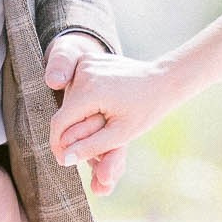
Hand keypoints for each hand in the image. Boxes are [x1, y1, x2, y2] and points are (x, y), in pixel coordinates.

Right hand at [46, 49, 179, 183]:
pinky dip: (83, 102)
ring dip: (77, 118)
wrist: (163, 79)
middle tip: (86, 149)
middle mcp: (83, 73)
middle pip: (64, 112)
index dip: (58, 145)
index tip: (63, 161)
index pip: (60, 123)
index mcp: (90, 91)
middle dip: (71, 132)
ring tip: (100, 125)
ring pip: (69, 101)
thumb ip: (90, 147)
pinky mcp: (88, 60)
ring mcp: (85, 63)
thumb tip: (64, 160)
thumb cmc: (146, 109)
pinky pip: (77, 88)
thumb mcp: (121, 134)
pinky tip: (103, 107)